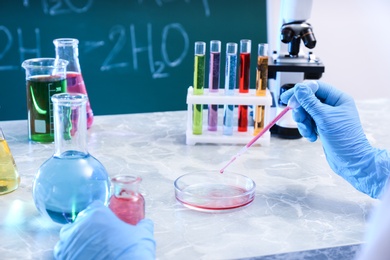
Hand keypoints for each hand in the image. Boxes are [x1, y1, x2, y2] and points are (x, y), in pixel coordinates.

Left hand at [54, 201, 155, 259]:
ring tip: (89, 248)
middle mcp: (80, 227)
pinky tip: (82, 256)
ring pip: (68, 236)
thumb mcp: (144, 235)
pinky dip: (70, 253)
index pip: (95, 206)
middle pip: (80, 221)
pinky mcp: (64, 258)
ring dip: (76, 239)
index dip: (102, 212)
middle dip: (88, 226)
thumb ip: (143, 225)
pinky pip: (63, 252)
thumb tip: (146, 223)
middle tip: (100, 236)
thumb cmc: (132, 253)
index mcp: (98, 215)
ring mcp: (69, 244)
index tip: (107, 219)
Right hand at [280, 81, 389, 197]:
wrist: (351, 161)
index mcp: (338, 99)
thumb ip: (310, 102)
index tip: (287, 99)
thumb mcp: (324, 118)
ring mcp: (327, 117)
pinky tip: (312, 137)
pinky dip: (307, 130)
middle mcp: (333, 106)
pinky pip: (308, 123)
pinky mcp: (322, 127)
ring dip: (303, 123)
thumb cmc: (343, 139)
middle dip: (301, 111)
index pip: (316, 88)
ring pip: (306, 113)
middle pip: (308, 100)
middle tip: (299, 119)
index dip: (300, 92)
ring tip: (308, 132)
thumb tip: (299, 88)